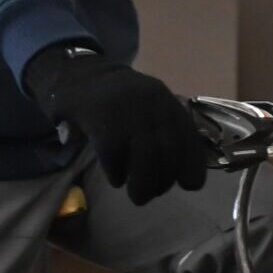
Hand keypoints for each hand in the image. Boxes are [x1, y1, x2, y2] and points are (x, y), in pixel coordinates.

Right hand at [25, 46, 206, 205]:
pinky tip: (116, 179)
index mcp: (167, 102)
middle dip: (164, 181)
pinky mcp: (103, 125)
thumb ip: (166, 131)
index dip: (192, 166)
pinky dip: (117, 174)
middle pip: (169, 153)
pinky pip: (115, 158)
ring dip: (144, 185)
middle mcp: (152, 105)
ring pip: (146, 159)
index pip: (189, 138)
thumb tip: (183, 174)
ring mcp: (128, 114)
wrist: (79, 75)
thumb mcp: (149, 106)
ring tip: (137, 196)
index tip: (188, 185)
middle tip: (153, 193)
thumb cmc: (119, 100)